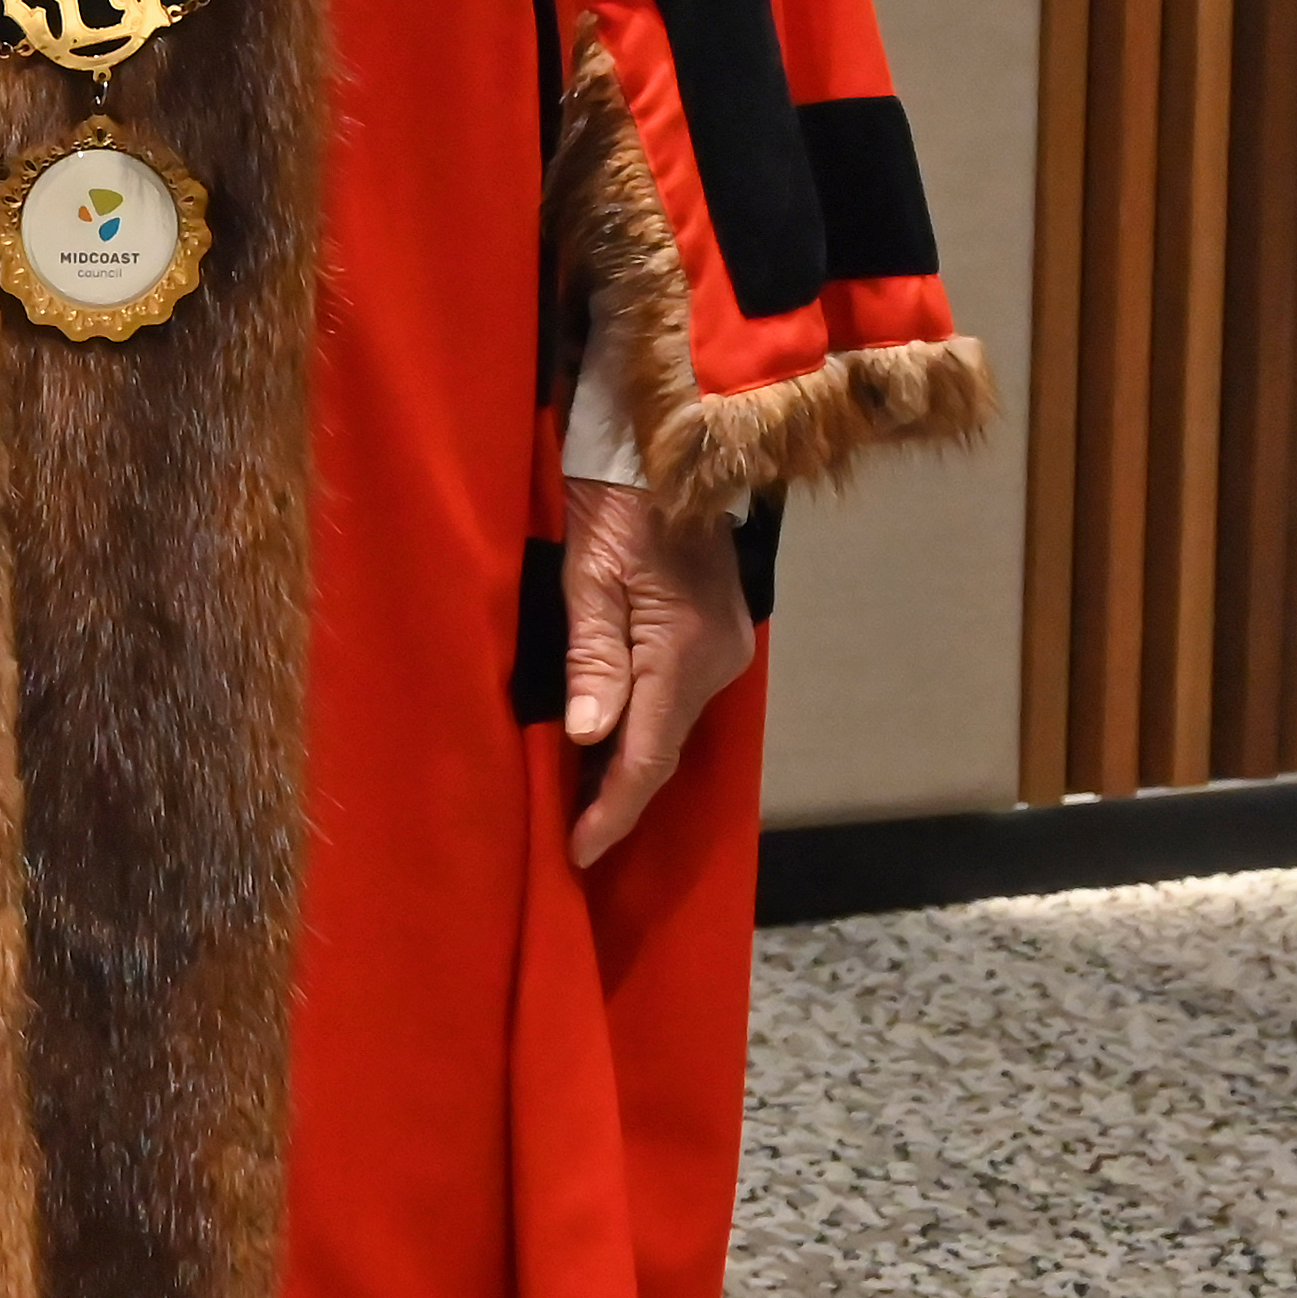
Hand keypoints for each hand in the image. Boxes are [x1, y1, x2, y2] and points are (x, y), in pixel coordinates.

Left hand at [560, 475, 758, 868]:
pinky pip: (677, 698)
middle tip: (570, 834)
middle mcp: (718, 660)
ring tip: (580, 800)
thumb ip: (594, 658)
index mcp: (684, 650)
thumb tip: (590, 736)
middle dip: (616, 793)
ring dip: (628, 760)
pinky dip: (644, 726)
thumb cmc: (612, 503)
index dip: (612, 808)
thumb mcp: (589, 575)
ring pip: (671, 725)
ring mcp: (726, 648)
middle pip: (662, 747)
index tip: (579, 850)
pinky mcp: (719, 635)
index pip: (646, 754)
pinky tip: (609, 742)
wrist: (665, 447)